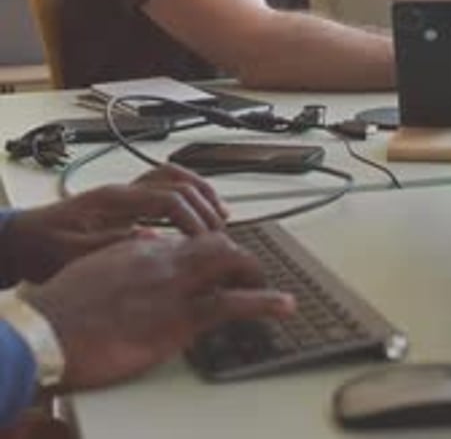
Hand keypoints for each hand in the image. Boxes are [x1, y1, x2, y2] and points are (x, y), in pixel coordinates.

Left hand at [2, 163, 228, 283]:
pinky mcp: (126, 201)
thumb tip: (156, 243)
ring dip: (200, 193)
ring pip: (173, 177)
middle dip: (204, 204)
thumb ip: (114, 248)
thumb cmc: (45, 248)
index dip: (193, 219)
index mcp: (113, 200)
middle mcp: (123, 190)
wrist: (25, 239)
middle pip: (177, 181)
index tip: (206, 243)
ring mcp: (125, 192)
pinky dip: (187, 195)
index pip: (167, 198)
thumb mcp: (76, 255)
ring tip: (220, 217)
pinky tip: (197, 213)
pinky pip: (165, 187)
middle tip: (220, 232)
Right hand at [23, 232, 295, 389]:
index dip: (207, 245)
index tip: (215, 254)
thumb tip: (145, 246)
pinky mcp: (180, 318)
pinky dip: (262, 302)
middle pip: (215, 243)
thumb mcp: (97, 267)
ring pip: (229, 264)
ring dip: (254, 272)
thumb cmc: (66, 303)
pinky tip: (282, 305)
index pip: (187, 237)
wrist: (51, 328)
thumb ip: (125, 255)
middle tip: (250, 270)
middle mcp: (164, 257)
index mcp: (143, 245)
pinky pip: (231, 305)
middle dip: (237, 255)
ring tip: (275, 291)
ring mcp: (175, 285)